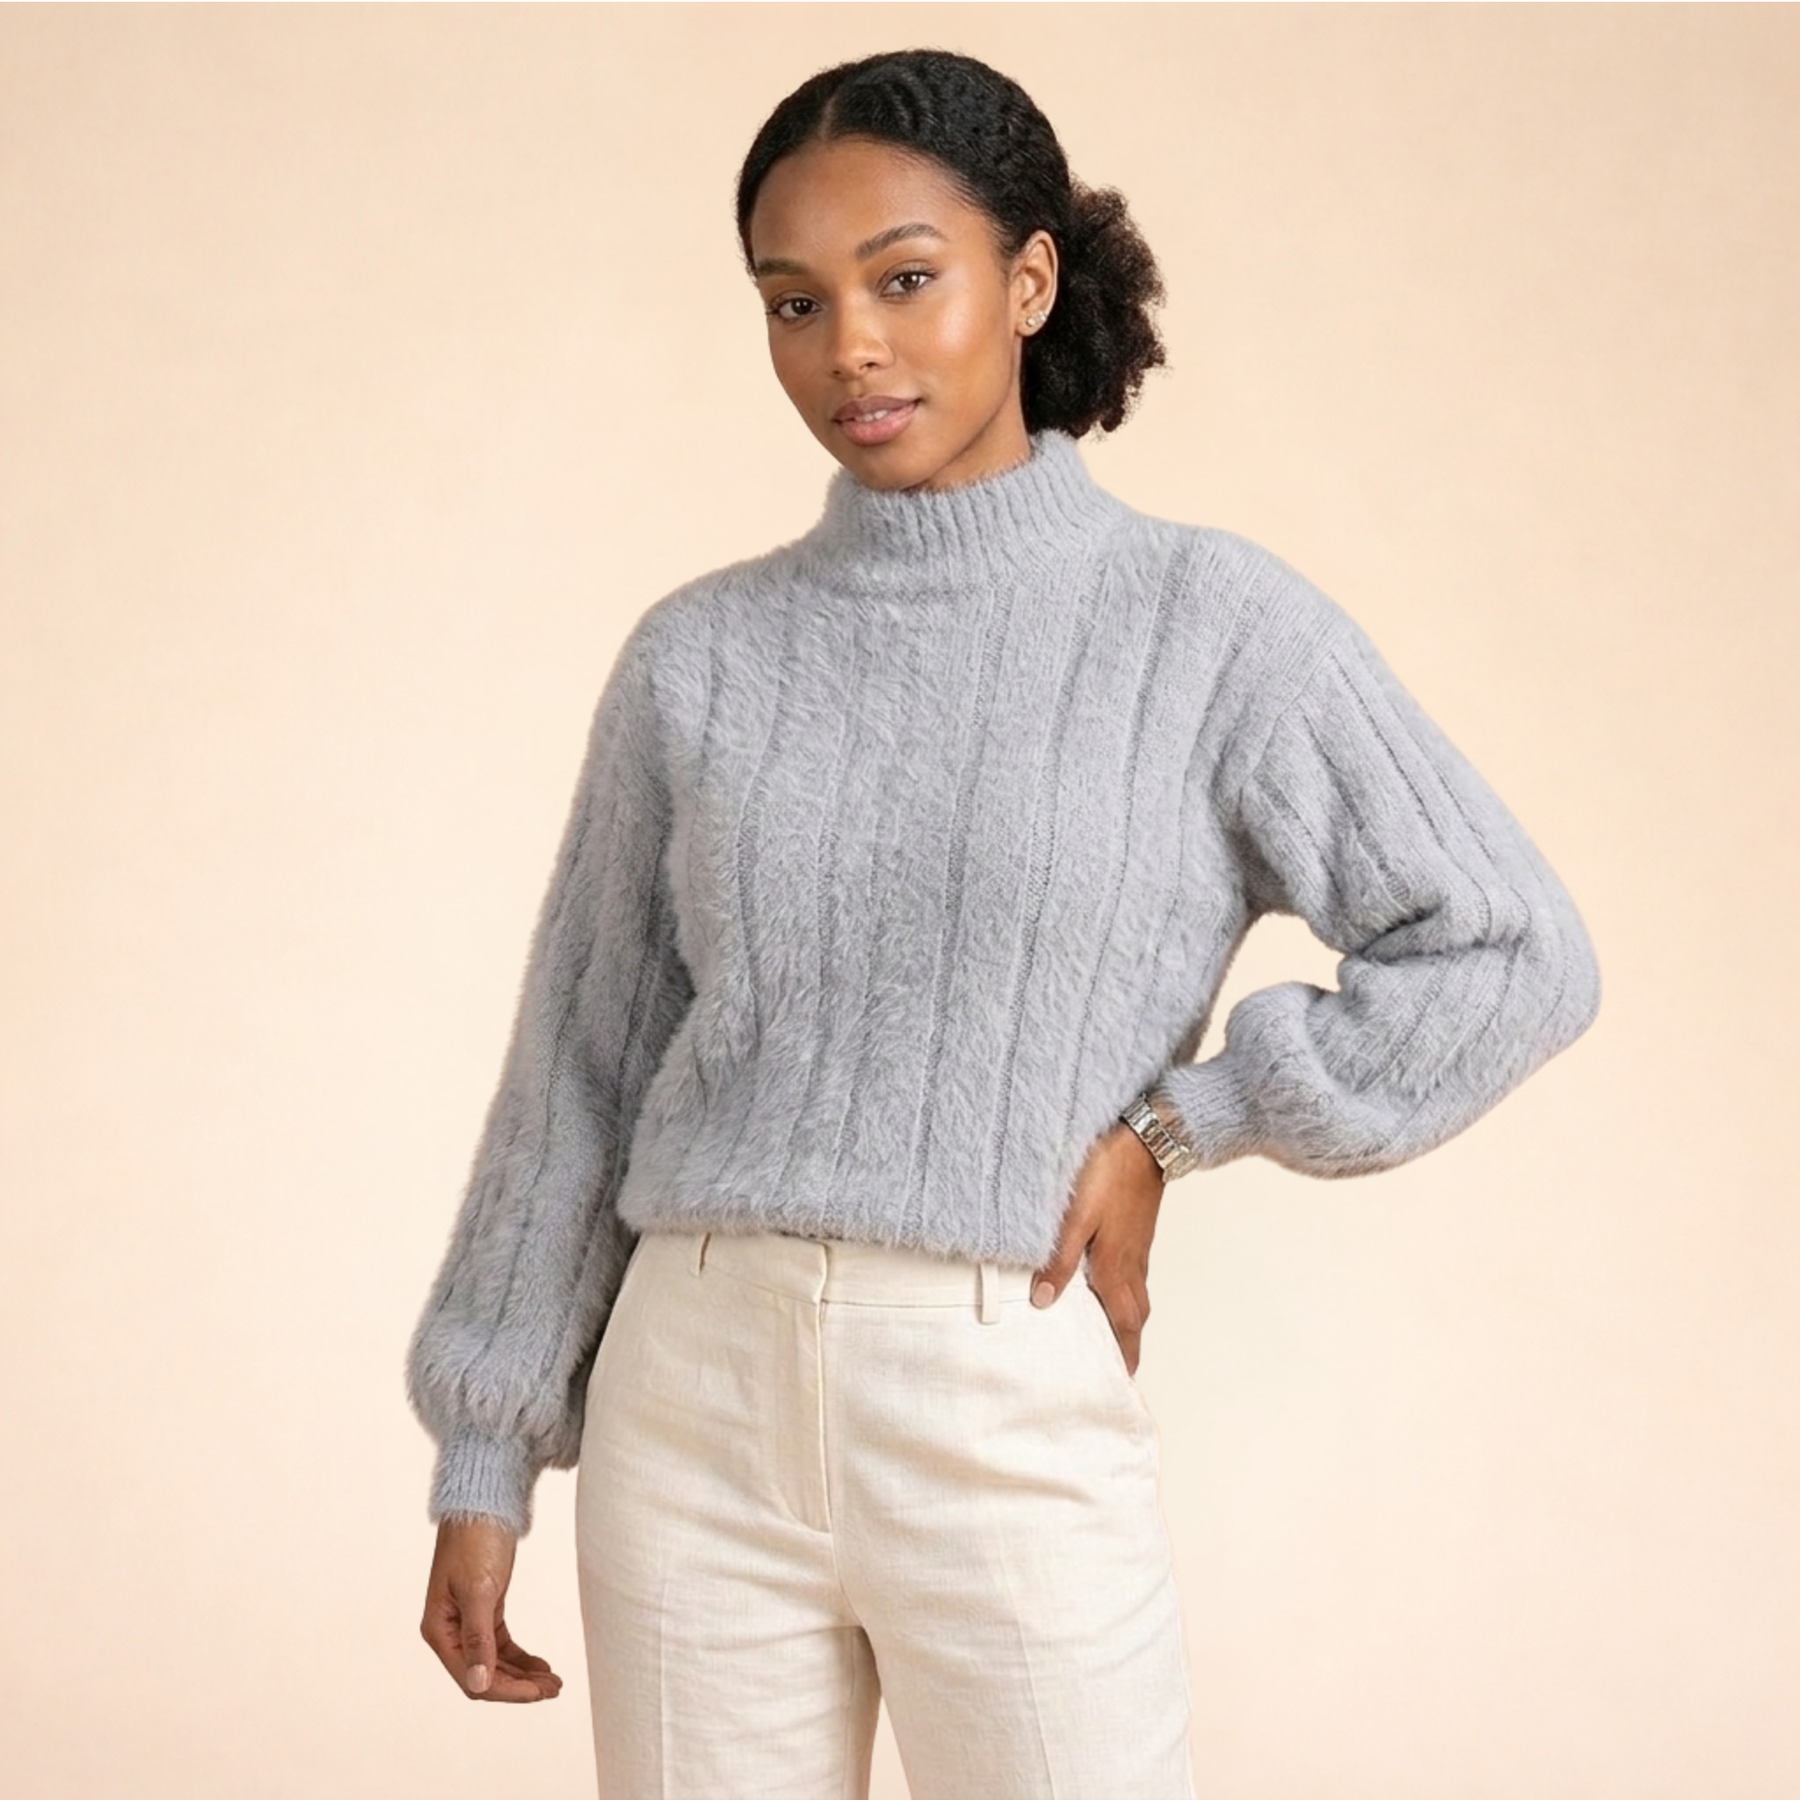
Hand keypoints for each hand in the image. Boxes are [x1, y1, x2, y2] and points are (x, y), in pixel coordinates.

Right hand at [420, 1516, 561, 1701]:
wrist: (483, 1502)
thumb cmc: (475, 1539)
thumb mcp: (479, 1589)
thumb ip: (478, 1639)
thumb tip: (478, 1685)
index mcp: (440, 1629)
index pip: (471, 1678)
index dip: (505, 1691)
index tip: (538, 1693)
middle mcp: (449, 1631)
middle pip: (483, 1675)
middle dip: (518, 1686)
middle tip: (554, 1689)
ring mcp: (466, 1621)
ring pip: (494, 1662)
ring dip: (522, 1675)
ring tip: (553, 1682)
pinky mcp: (484, 1609)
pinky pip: (500, 1644)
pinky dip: (520, 1658)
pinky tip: (540, 1665)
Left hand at [1031, 1120, 1165, 1374]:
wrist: (1145, 1138)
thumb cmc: (1109, 1174)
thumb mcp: (1074, 1218)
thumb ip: (1058, 1261)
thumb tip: (1042, 1303)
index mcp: (1116, 1270)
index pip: (1123, 1327)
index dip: (1123, 1356)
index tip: (1120, 1383)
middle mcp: (1131, 1266)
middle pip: (1133, 1317)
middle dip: (1126, 1345)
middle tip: (1115, 1367)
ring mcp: (1136, 1249)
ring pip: (1134, 1296)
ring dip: (1124, 1321)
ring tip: (1108, 1336)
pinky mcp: (1135, 1233)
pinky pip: (1131, 1276)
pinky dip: (1121, 1294)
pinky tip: (1105, 1287)